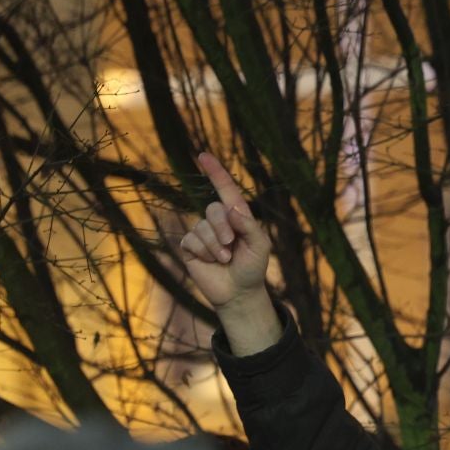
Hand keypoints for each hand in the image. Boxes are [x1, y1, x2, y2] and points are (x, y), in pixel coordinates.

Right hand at [157, 151, 273, 310]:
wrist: (239, 293)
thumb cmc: (252, 267)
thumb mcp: (260, 246)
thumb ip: (249, 226)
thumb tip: (231, 209)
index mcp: (237, 216)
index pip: (225, 190)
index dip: (215, 172)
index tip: (203, 156)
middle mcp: (218, 220)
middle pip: (213, 210)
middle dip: (223, 229)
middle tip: (231, 247)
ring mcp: (202, 233)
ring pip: (201, 227)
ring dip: (214, 246)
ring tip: (224, 260)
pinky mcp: (190, 247)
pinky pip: (190, 241)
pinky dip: (203, 253)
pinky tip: (210, 262)